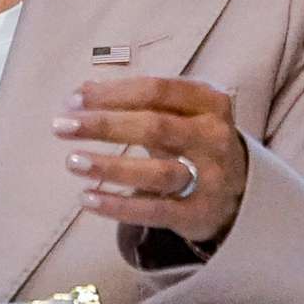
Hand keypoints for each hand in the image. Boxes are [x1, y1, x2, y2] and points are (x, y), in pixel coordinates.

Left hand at [51, 76, 248, 248]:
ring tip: (72, 161)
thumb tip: (80, 93)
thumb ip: (134, 101)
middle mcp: (213, 138)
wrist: (241, 191)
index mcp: (209, 102)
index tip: (74, 99)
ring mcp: (210, 178)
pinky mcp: (198, 213)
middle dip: (104, 125)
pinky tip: (87, 198)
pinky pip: (155, 210)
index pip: (156, 91)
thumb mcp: (178, 113)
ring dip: (110, 167)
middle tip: (61, 126)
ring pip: (157, 172)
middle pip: (154, 127)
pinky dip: (118, 206)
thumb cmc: (195, 140)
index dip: (112, 93)